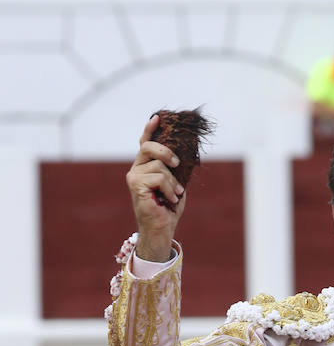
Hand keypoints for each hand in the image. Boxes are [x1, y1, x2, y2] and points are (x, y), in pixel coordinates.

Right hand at [125, 113, 185, 261]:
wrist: (162, 228)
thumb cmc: (169, 207)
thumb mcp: (176, 183)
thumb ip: (175, 168)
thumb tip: (186, 153)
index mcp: (145, 166)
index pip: (145, 143)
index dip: (150, 129)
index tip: (157, 118)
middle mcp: (136, 169)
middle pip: (148, 147)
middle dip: (166, 151)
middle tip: (178, 163)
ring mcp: (134, 176)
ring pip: (159, 165)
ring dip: (173, 181)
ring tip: (175, 194)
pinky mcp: (136, 185)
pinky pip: (159, 177)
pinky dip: (169, 188)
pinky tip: (170, 199)